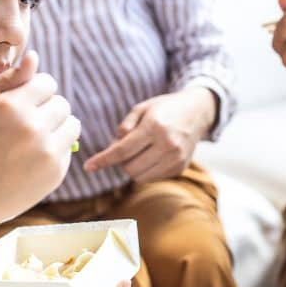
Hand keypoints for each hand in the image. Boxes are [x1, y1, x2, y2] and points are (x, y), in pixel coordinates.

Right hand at [0, 51, 79, 250]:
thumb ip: (9, 81)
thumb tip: (34, 57)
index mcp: (11, 106)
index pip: (47, 83)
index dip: (36, 90)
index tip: (24, 102)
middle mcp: (33, 127)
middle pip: (62, 104)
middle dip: (48, 109)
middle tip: (27, 122)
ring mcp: (47, 153)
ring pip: (72, 125)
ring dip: (57, 128)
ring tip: (33, 139)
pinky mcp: (56, 174)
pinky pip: (67, 150)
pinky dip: (54, 151)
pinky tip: (30, 160)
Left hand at [83, 88, 214, 182]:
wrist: (197, 112)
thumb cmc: (164, 109)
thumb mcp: (141, 108)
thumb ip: (124, 127)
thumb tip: (112, 148)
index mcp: (154, 127)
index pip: (122, 150)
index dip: (103, 159)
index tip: (88, 167)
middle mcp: (167, 144)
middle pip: (129, 167)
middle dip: (121, 161)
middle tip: (126, 148)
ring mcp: (176, 158)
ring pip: (140, 177)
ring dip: (132, 168)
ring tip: (139, 152)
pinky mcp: (180, 168)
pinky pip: (153, 178)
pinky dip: (146, 171)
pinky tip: (152, 156)